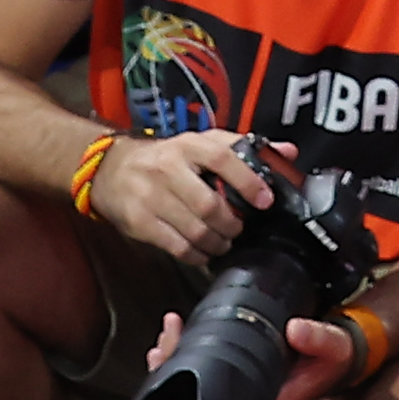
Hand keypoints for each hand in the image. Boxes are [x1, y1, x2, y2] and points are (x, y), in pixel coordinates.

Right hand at [83, 127, 280, 262]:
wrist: (111, 168)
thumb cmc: (166, 158)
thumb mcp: (200, 144)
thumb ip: (242, 148)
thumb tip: (287, 152)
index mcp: (189, 145)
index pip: (222, 158)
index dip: (247, 181)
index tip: (265, 201)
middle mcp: (168, 168)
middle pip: (209, 205)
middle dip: (232, 224)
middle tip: (239, 229)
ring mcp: (151, 196)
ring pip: (195, 230)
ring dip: (217, 243)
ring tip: (224, 242)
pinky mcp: (139, 221)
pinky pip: (176, 247)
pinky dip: (197, 255)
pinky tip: (204, 252)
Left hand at [139, 303, 365, 399]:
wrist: (344, 353)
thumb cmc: (337, 357)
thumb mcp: (335, 348)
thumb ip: (320, 340)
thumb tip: (295, 330)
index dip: (189, 387)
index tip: (171, 362)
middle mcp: (250, 398)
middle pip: (200, 395)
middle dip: (175, 369)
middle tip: (163, 344)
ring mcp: (244, 384)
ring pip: (201, 379)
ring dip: (180, 357)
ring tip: (167, 333)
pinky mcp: (244, 369)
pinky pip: (210, 363)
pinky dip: (193, 348)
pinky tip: (182, 332)